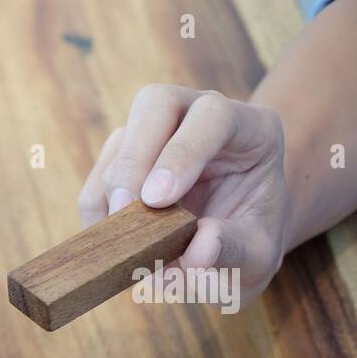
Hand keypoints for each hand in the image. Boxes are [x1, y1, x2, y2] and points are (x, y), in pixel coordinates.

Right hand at [78, 85, 287, 304]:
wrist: (233, 240)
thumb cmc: (251, 239)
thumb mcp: (259, 252)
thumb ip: (235, 249)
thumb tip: (197, 252)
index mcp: (249, 129)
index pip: (213, 116)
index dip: (182, 153)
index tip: (158, 200)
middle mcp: (200, 118)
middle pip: (155, 104)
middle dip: (134, 160)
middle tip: (126, 211)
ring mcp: (158, 134)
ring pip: (120, 141)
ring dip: (112, 192)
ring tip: (127, 243)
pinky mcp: (125, 159)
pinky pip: (97, 180)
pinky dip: (98, 213)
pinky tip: (117, 244)